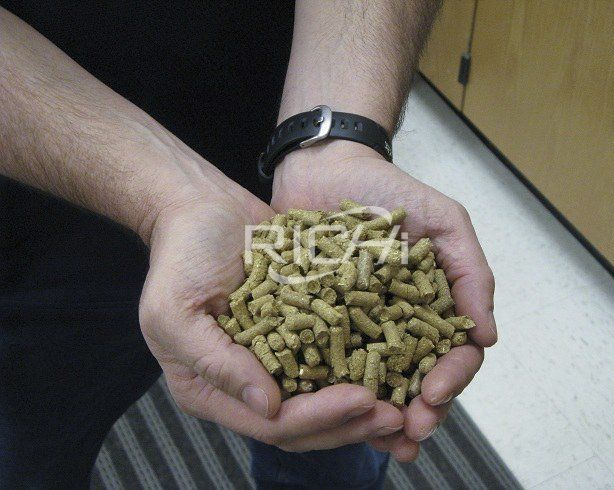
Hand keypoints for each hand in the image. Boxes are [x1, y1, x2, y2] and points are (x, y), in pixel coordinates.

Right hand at [138, 180, 402, 451]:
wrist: (203, 207)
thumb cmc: (182, 256)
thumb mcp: (177, 312)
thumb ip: (217, 363)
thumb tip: (268, 407)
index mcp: (210, 389)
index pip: (271, 423)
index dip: (318, 418)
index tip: (362, 399)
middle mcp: (246, 382)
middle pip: (304, 421)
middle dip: (350, 421)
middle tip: (397, 415)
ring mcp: (275, 359)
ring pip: (324, 396)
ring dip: (363, 402)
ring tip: (405, 397)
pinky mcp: (299, 331)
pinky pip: (333, 356)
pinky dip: (362, 364)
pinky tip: (396, 360)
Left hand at [271, 141, 496, 460]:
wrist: (325, 169)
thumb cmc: (387, 190)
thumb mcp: (443, 220)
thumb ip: (471, 271)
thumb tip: (489, 336)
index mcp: (434, 304)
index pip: (454, 352)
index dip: (451, 377)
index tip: (434, 394)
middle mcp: (398, 322)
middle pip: (415, 377)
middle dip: (417, 410)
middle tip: (408, 434)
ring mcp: (357, 325)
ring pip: (374, 381)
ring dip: (379, 414)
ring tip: (377, 440)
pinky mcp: (317, 322)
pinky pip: (326, 362)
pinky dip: (332, 390)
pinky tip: (330, 411)